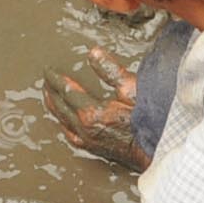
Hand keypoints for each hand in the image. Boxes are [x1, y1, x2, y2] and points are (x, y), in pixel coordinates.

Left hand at [43, 48, 148, 169]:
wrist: (158, 150)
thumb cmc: (149, 120)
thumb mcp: (132, 89)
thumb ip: (111, 70)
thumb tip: (93, 53)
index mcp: (92, 112)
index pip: (67, 91)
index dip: (56, 79)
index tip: (48, 70)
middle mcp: (85, 129)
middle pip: (60, 107)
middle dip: (51, 92)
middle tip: (45, 81)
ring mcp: (88, 141)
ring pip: (63, 122)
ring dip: (54, 107)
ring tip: (49, 97)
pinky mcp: (94, 149)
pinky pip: (71, 135)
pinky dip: (63, 124)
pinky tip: (64, 123)